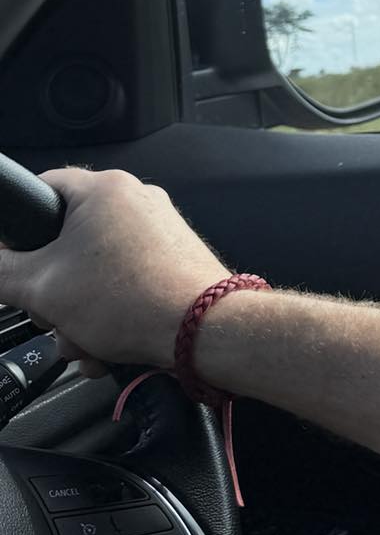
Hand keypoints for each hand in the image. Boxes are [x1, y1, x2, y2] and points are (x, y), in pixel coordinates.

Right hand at [0, 167, 226, 370]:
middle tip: (52, 314)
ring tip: (83, 341)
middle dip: (53, 290)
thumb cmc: (134, 301)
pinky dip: (110, 315)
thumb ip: (2, 272)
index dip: (19, 227)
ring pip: (96, 270)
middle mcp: (136, 202)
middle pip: (68, 241)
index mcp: (104, 190)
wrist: (203, 331)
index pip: (42, 188)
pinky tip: (105, 346)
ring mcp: (159, 231)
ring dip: (78, 313)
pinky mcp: (174, 259)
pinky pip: (126, 282)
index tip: (12, 258)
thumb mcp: (42, 288)